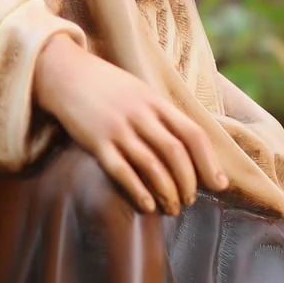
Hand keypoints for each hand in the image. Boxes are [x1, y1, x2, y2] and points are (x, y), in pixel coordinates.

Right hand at [33, 32, 227, 215]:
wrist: (64, 73)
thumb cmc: (107, 87)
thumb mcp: (141, 92)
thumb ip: (163, 115)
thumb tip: (190, 146)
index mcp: (156, 101)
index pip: (193, 133)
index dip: (209, 162)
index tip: (219, 185)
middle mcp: (140, 114)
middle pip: (175, 152)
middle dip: (188, 182)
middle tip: (190, 200)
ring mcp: (118, 128)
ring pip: (152, 165)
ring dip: (167, 192)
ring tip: (172, 209)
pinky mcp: (96, 141)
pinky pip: (121, 171)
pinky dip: (138, 191)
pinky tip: (148, 206)